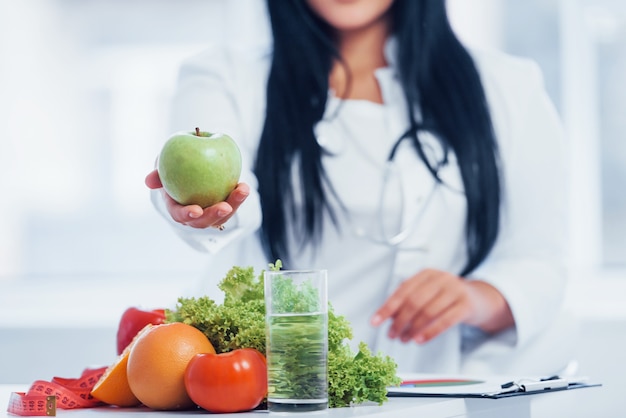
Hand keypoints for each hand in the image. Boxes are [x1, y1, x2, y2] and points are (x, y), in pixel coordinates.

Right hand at [145, 169, 249, 228]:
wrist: (192, 165)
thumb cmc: (173, 166)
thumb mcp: (163, 166)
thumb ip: (157, 172)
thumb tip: (149, 181)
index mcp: (177, 208)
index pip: (179, 215)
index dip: (187, 215)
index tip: (196, 210)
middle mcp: (194, 216)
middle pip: (204, 221)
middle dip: (215, 216)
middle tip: (224, 207)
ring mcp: (210, 213)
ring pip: (222, 216)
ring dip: (234, 205)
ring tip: (242, 191)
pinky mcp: (224, 206)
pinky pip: (232, 203)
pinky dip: (239, 196)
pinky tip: (244, 186)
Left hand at [370, 269, 513, 343]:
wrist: (480, 299)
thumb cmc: (447, 297)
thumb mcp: (428, 293)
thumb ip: (409, 302)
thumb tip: (388, 318)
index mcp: (426, 274)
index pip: (402, 291)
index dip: (387, 308)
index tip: (375, 322)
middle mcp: (440, 278)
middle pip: (414, 301)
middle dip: (399, 321)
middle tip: (392, 335)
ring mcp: (455, 290)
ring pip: (428, 312)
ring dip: (413, 329)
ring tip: (404, 340)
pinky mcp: (466, 305)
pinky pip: (445, 321)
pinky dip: (430, 332)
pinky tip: (419, 340)